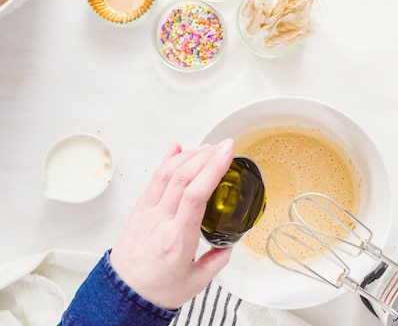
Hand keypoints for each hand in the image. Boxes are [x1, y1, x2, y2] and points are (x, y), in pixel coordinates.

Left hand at [110, 139, 234, 309]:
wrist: (123, 296)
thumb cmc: (155, 290)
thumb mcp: (197, 281)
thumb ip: (217, 260)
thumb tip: (229, 243)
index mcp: (178, 239)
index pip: (196, 195)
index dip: (213, 168)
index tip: (227, 153)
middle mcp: (160, 222)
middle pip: (181, 177)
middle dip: (205, 155)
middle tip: (223, 146)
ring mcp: (146, 213)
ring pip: (165, 173)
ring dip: (188, 155)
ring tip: (206, 148)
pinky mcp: (138, 211)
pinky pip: (153, 180)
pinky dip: (167, 161)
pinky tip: (177, 151)